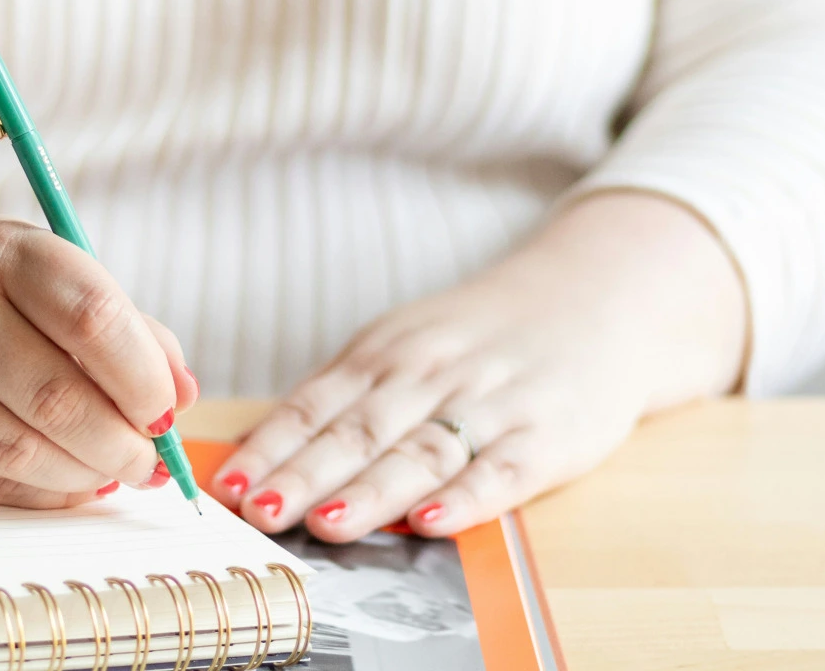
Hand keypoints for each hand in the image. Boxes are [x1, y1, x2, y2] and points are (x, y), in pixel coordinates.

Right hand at [0, 139, 198, 507]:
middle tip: (150, 461)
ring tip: (112, 471)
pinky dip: (40, 492)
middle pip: (55, 397)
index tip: (166, 412)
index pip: (91, 319)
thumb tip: (183, 397)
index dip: (143, 379)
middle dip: (121, 443)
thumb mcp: (55, 275)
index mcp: (5, 253)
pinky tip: (65, 479)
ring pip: (16, 450)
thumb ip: (129, 329)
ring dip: (83, 475)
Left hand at [210, 192, 746, 540]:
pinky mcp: (544, 438)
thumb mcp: (404, 343)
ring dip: (370, 493)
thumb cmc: (480, 337)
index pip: (317, 406)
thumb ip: (343, 395)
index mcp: (388, 353)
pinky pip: (500, 472)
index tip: (230, 486)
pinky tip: (431, 522)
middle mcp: (431, 376)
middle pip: (358, 432)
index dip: (271, 447)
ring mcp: (489, 405)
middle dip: (305, 475)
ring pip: (420, 454)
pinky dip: (465, 499)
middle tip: (260, 511)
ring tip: (326, 523)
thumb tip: (263, 449)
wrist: (594, 301)